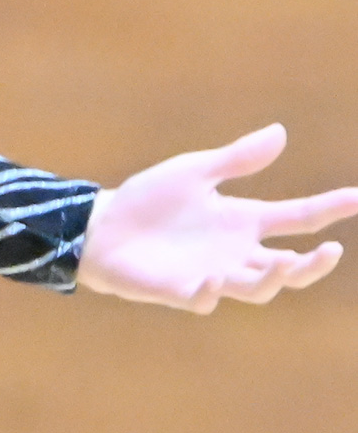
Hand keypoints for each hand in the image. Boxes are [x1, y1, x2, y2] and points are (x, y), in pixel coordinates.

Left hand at [76, 124, 357, 313]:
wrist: (101, 227)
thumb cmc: (147, 200)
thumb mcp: (195, 171)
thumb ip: (236, 159)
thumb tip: (280, 132)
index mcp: (243, 220)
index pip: (297, 218)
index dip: (329, 209)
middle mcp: (235, 252)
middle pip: (288, 266)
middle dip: (313, 263)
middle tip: (331, 250)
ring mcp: (211, 274)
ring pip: (257, 289)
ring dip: (272, 279)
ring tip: (282, 265)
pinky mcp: (180, 291)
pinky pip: (204, 299)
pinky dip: (212, 293)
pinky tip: (215, 280)